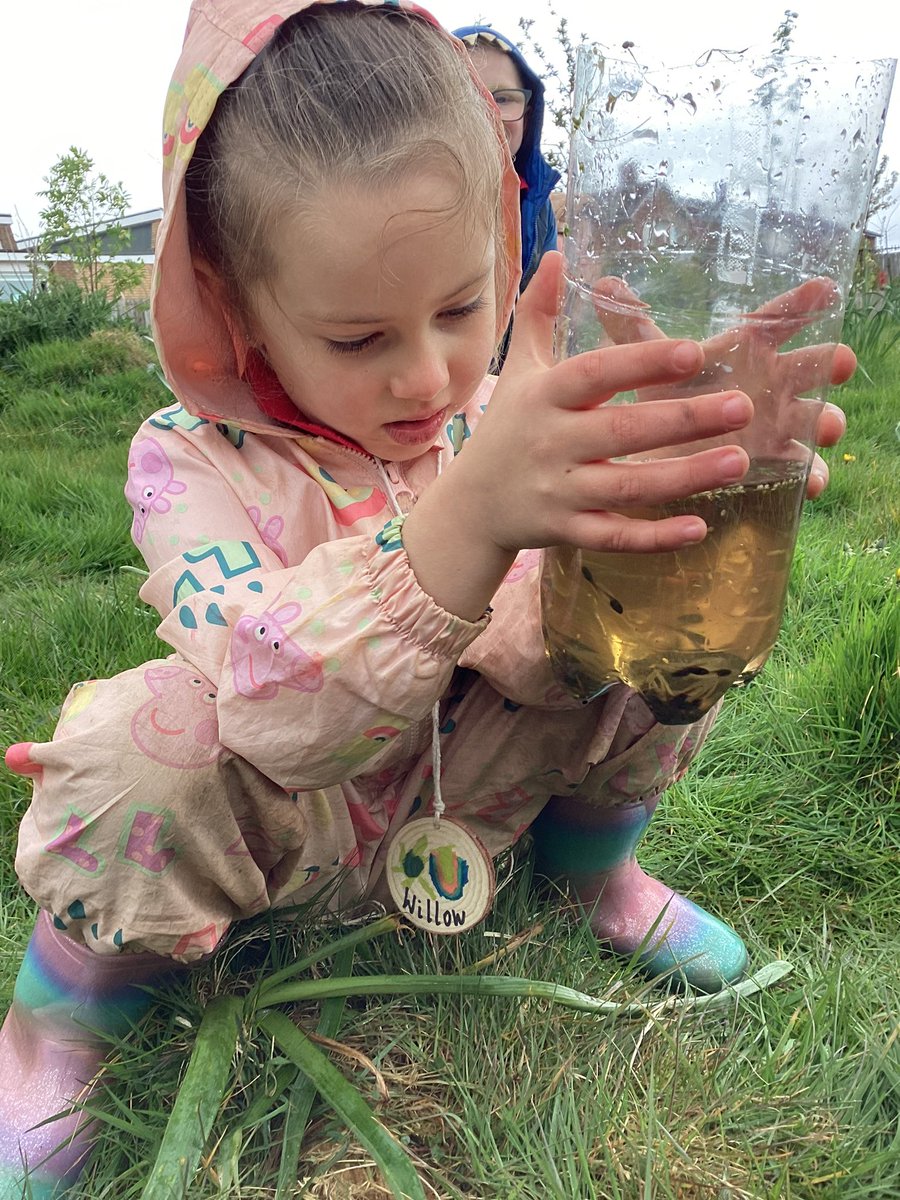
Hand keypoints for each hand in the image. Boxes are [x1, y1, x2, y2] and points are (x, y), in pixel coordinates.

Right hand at [403, 252, 755, 619]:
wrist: (471, 505)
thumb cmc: (507, 427)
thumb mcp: (518, 369)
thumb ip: (538, 313)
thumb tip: (556, 253)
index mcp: (545, 396)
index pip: (596, 375)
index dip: (642, 363)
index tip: (694, 350)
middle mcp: (551, 443)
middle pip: (622, 432)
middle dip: (683, 419)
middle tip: (743, 405)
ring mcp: (559, 492)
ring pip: (626, 488)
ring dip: (684, 478)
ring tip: (740, 461)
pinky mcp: (566, 532)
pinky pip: (614, 537)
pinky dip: (654, 537)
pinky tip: (699, 528)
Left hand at [592, 276, 853, 496]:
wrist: (657, 453)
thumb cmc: (663, 396)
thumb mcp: (647, 364)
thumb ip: (631, 331)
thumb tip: (601, 285)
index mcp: (746, 350)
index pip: (778, 318)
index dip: (801, 303)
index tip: (824, 289)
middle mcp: (772, 382)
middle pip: (811, 366)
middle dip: (829, 362)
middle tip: (839, 361)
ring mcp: (778, 424)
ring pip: (815, 418)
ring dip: (828, 420)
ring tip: (828, 426)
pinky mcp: (774, 462)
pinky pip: (802, 469)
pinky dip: (812, 475)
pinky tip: (812, 483)